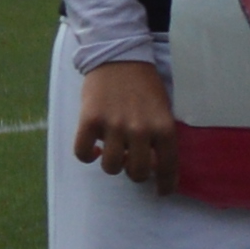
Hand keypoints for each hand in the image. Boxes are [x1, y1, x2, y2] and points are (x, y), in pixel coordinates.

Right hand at [72, 58, 178, 192]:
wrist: (119, 57)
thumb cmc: (145, 85)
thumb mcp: (163, 109)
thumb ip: (161, 135)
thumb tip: (156, 164)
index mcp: (163, 127)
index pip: (167, 165)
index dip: (165, 183)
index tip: (162, 191)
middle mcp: (140, 130)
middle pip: (136, 172)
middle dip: (135, 173)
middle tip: (132, 163)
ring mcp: (113, 126)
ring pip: (110, 167)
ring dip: (111, 164)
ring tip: (112, 151)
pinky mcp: (89, 120)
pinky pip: (82, 153)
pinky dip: (87, 155)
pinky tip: (92, 148)